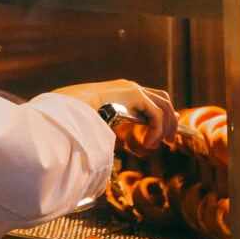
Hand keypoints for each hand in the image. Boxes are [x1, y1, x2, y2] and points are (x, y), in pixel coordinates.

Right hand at [49, 79, 176, 151]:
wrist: (69, 105)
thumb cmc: (78, 118)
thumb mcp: (98, 124)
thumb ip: (108, 131)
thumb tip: (108, 150)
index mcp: (123, 92)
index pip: (151, 99)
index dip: (162, 114)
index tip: (165, 131)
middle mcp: (131, 88)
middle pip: (162, 99)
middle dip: (170, 119)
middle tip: (170, 139)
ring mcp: (134, 89)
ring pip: (164, 105)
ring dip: (167, 125)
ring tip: (163, 143)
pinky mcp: (135, 95)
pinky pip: (156, 114)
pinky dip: (156, 130)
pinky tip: (149, 144)